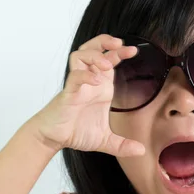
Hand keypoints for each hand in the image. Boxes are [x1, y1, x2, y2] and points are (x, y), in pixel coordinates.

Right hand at [30, 34, 144, 155]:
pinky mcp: (68, 93)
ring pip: (81, 55)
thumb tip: (141, 151)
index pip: (109, 61)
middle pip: (94, 49)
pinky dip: (85, 75)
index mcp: (100, 87)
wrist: (53, 139)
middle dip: (105, 42)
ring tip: (107, 64)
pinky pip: (75, 76)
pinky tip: (96, 81)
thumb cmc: (75, 132)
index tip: (133, 50)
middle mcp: (89, 82)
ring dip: (95, 55)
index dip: (120, 53)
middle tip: (120, 44)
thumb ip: (123, 145)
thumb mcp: (105, 140)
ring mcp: (77, 85)